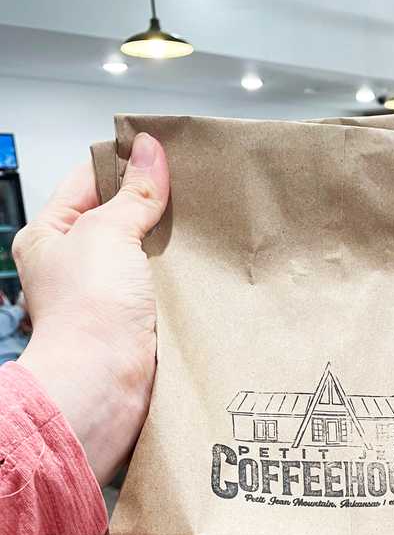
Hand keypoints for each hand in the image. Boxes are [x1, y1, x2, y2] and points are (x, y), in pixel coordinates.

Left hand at [13, 134, 168, 484]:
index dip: (125, 164)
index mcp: (49, 235)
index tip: (163, 152)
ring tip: (202, 225)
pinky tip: (202, 264)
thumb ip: (135, 193)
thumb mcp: (109, 232)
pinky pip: (162, 287)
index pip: (89, 181)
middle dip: (155, 206)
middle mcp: (75, 265)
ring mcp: (107, 294)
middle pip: (121, 217)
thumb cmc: (88, 312)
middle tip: (192, 187)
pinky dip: (180, 277)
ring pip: (146, 254)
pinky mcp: (137, 321)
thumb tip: (150, 150)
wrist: (106, 383)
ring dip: (171, 244)